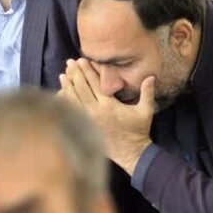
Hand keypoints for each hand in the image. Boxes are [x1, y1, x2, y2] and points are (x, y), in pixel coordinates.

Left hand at [59, 59, 154, 174]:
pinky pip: (72, 112)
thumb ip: (147, 92)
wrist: (130, 153)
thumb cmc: (138, 131)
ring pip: (74, 99)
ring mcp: (88, 120)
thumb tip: (151, 76)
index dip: (88, 70)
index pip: (95, 83)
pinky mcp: (85, 126)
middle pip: (81, 88)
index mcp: (109, 105)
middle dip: (75, 74)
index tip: (82, 60)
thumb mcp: (146, 111)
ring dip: (68, 86)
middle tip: (69, 62)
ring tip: (62, 74)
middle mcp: (96, 111)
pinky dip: (65, 102)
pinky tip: (61, 94)